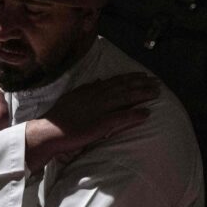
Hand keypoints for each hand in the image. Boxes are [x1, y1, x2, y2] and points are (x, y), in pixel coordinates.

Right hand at [24, 72, 159, 172]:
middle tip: (156, 81)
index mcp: (89, 90)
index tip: (142, 75)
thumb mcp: (72, 97)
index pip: (114, 81)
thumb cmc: (59, 117)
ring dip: (142, 94)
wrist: (49, 130)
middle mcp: (96, 96)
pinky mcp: (102, 123)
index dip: (130, 77)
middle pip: (123, 87)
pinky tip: (147, 113)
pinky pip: (123, 117)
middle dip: (141, 83)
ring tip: (156, 93)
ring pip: (126, 98)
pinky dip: (135, 114)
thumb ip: (86, 89)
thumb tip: (98, 81)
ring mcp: (100, 109)